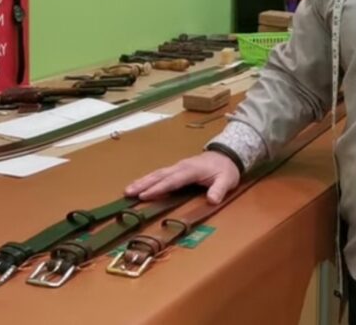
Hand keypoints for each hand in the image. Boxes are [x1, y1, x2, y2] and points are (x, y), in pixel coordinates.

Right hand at [124, 152, 239, 204]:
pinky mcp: (177, 169)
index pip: (173, 180)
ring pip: (157, 174)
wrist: (227, 155)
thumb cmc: (226, 170)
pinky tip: (139, 185)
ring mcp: (178, 167)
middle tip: (128, 193)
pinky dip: (148, 179)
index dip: (159, 188)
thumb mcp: (227, 180)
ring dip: (142, 181)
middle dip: (144, 184)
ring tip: (128, 190)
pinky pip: (160, 174)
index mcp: (191, 170)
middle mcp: (181, 167)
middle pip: (160, 176)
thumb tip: (211, 200)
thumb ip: (219, 190)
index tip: (145, 195)